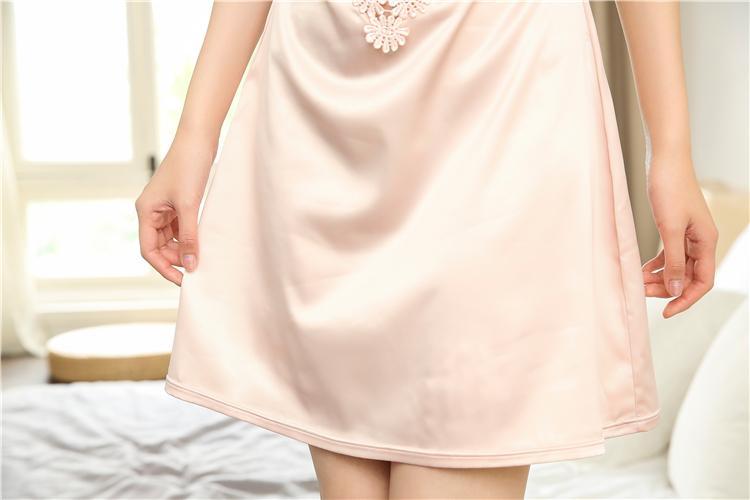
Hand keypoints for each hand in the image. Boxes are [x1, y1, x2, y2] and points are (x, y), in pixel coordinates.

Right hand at [135, 134, 215, 285]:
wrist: (200, 139)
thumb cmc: (189, 167)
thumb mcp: (189, 205)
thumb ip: (189, 236)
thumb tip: (190, 265)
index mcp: (146, 211)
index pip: (148, 250)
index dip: (164, 268)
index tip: (184, 280)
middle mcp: (151, 211)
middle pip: (159, 247)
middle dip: (176, 259)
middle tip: (198, 270)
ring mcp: (164, 208)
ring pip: (171, 239)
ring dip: (184, 249)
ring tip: (202, 257)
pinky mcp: (178, 204)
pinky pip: (181, 229)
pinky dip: (190, 237)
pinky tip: (203, 243)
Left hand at [642, 153, 717, 317]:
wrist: (665, 160)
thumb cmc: (670, 189)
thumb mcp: (670, 228)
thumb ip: (675, 261)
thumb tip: (678, 290)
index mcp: (706, 242)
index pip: (702, 282)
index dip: (686, 300)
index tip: (666, 312)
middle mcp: (701, 240)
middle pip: (688, 277)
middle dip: (667, 289)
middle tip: (641, 293)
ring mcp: (688, 234)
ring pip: (677, 266)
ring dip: (659, 278)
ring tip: (637, 283)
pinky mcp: (675, 228)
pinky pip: (669, 255)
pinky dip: (656, 264)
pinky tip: (642, 270)